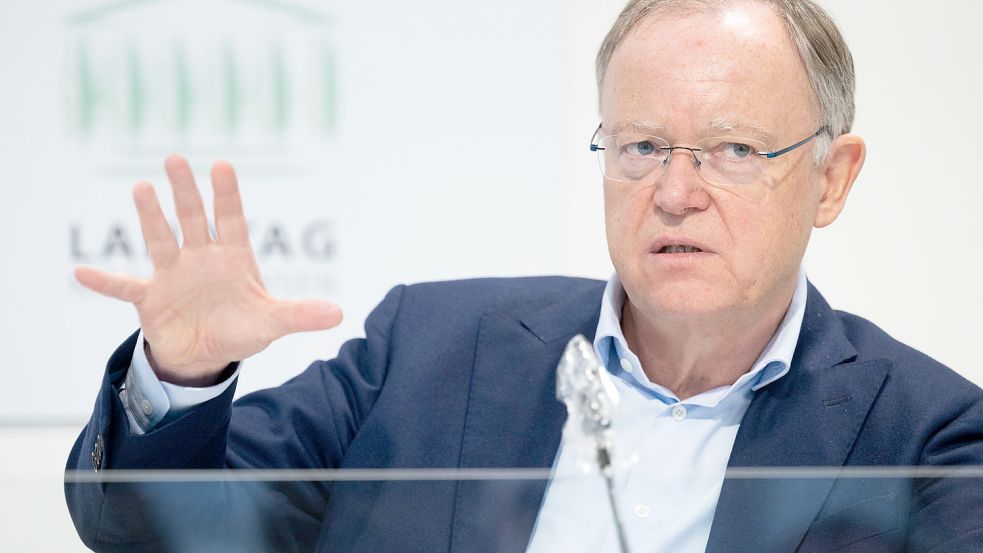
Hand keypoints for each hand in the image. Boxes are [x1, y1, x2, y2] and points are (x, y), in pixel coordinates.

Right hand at [75, 155, 342, 385]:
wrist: (206, 354)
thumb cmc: (241, 328)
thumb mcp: (273, 323)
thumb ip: (301, 315)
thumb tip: (339, 314)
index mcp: (232, 257)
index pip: (230, 218)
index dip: (227, 194)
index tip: (222, 165)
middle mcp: (200, 258)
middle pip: (192, 219)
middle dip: (185, 192)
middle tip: (176, 159)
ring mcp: (173, 275)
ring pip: (160, 240)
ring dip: (151, 217)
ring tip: (142, 188)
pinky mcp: (150, 298)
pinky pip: (124, 288)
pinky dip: (105, 282)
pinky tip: (82, 273)